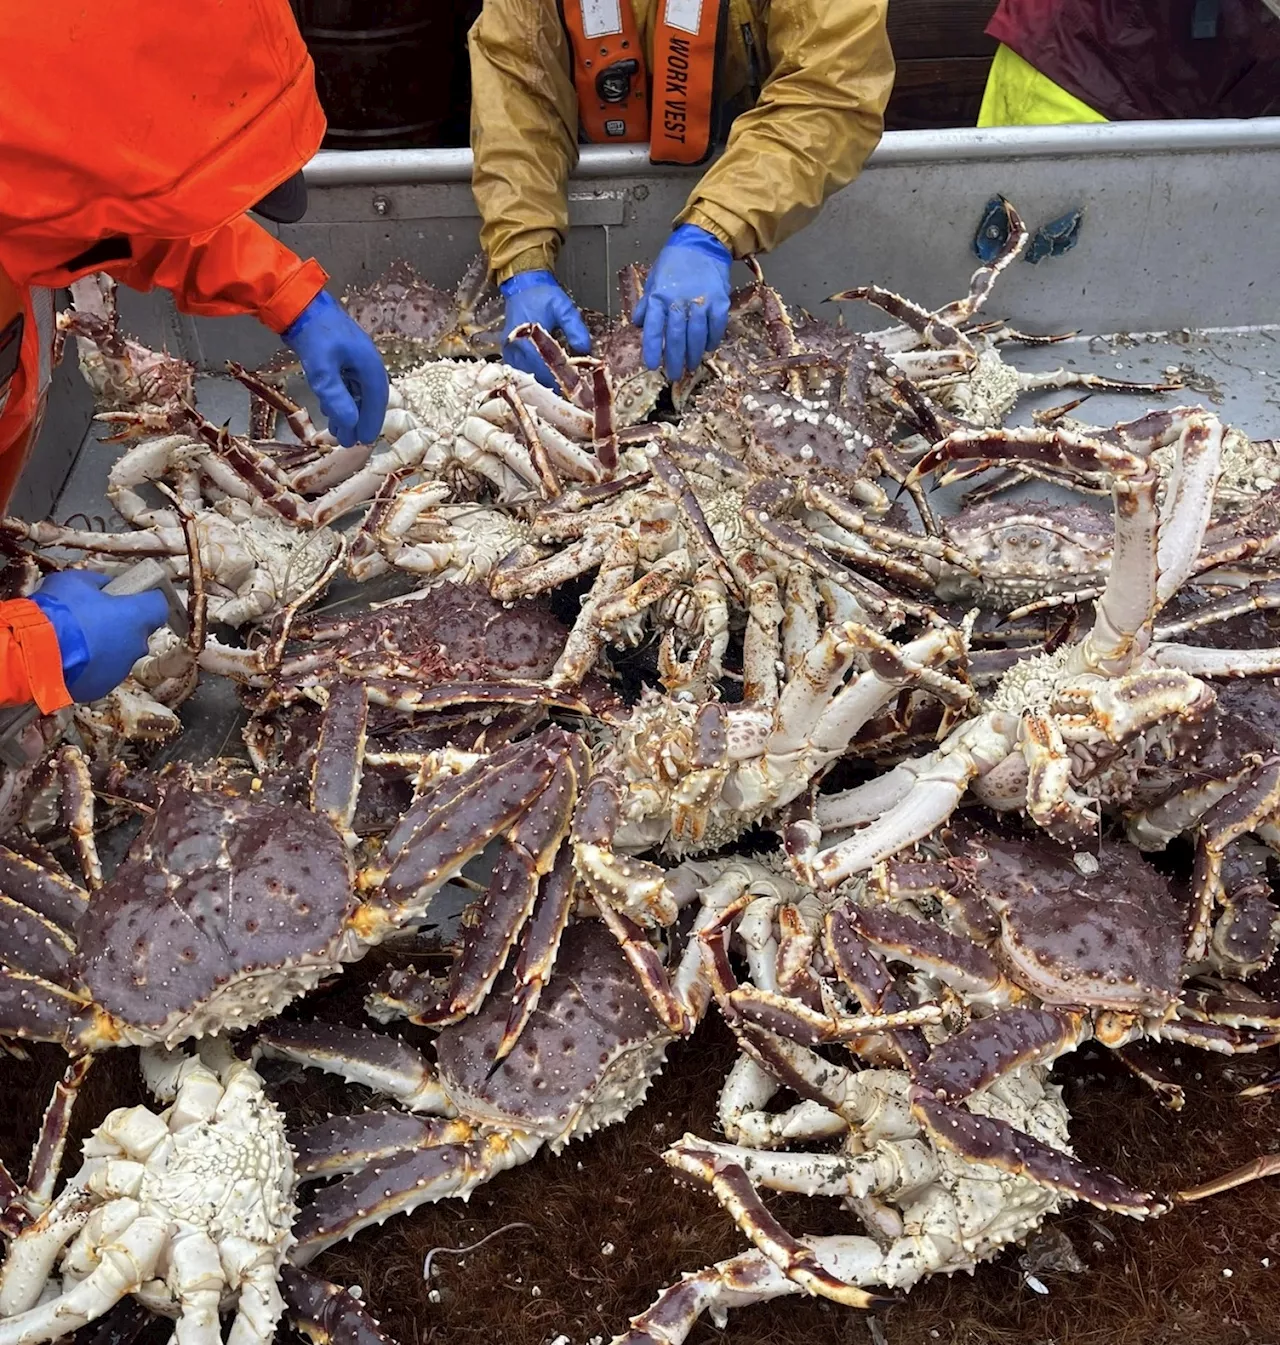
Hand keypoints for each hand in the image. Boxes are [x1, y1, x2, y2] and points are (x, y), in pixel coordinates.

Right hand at [31, 571, 169, 702]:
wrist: (32, 654)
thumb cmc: (58, 612)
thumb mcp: (75, 581)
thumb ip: (97, 581)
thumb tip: (104, 584)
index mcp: (136, 617)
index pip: (158, 605)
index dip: (145, 599)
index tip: (131, 596)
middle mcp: (137, 645)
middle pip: (138, 631)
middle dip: (122, 624)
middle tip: (96, 617)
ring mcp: (122, 669)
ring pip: (121, 653)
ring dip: (107, 646)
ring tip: (77, 641)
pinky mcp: (104, 687)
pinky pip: (104, 671)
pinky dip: (93, 665)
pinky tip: (70, 659)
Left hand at [282, 290, 389, 446]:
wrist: (299, 302)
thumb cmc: (314, 334)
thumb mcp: (322, 369)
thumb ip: (336, 398)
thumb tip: (351, 425)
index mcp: (370, 366)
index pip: (376, 402)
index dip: (370, 423)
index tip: (363, 441)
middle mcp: (367, 364)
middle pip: (368, 399)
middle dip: (358, 421)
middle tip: (348, 442)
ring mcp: (355, 360)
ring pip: (356, 393)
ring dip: (348, 412)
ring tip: (337, 431)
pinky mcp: (342, 357)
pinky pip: (347, 384)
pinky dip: (341, 399)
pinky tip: (330, 409)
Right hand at [499, 270, 590, 386]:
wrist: (523, 284)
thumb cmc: (543, 295)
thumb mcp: (564, 308)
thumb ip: (575, 328)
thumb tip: (586, 350)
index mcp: (529, 338)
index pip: (543, 370)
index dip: (558, 381)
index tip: (572, 387)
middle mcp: (516, 347)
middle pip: (533, 377)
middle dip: (550, 384)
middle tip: (567, 389)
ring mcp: (509, 350)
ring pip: (524, 377)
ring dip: (539, 382)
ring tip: (556, 385)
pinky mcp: (508, 350)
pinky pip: (517, 370)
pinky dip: (529, 375)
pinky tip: (541, 377)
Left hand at [634, 224, 731, 381]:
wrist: (703, 244)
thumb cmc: (675, 263)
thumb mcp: (654, 279)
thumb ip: (646, 304)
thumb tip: (636, 324)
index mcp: (659, 296)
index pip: (653, 328)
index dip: (652, 349)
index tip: (652, 366)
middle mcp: (679, 300)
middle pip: (676, 336)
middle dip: (675, 359)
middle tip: (674, 375)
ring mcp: (701, 301)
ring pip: (696, 335)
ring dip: (693, 354)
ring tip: (691, 366)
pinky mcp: (719, 301)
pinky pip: (716, 327)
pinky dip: (712, 340)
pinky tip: (708, 348)